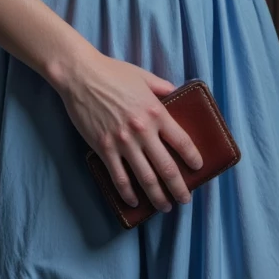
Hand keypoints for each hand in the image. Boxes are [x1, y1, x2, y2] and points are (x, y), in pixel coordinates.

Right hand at [58, 49, 204, 212]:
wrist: (81, 75)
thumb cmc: (113, 72)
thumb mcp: (144, 76)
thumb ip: (162, 88)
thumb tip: (176, 94)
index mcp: (156, 112)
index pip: (182, 142)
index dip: (192, 158)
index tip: (198, 168)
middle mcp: (143, 131)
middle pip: (166, 167)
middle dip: (179, 188)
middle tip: (185, 199)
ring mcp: (123, 142)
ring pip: (145, 178)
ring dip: (157, 196)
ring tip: (164, 206)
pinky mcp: (104, 149)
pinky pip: (119, 177)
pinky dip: (127, 193)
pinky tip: (134, 202)